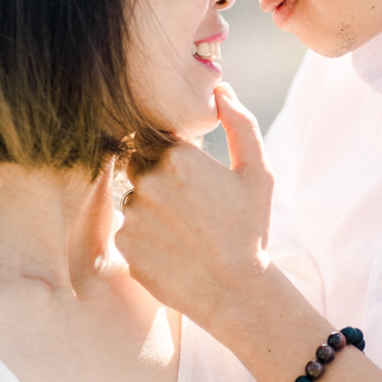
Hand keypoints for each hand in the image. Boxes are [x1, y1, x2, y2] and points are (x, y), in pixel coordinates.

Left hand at [116, 85, 273, 334]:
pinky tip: (173, 250)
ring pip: (133, 198)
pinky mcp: (124, 245)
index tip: (191, 176)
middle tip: (189, 206)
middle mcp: (148, 181)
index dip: (172, 153)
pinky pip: (128, 230)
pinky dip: (146, 237)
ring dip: (151, 208)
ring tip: (184, 231)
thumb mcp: (258, 173)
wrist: (236, 292)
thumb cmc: (250, 230)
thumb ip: (240, 124)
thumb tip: (220, 90)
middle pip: (139, 164)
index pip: (155, 136)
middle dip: (158, 178)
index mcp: (179, 156)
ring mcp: (132, 214)